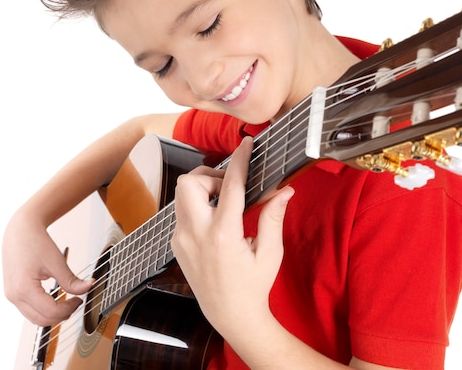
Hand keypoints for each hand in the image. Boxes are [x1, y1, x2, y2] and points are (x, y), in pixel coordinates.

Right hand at [2, 207, 91, 325]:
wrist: (20, 230)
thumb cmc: (35, 242)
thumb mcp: (56, 262)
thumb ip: (71, 280)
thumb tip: (87, 288)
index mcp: (24, 289)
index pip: (51, 312)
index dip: (69, 308)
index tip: (80, 299)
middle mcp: (14, 296)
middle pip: (41, 320)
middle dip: (61, 315)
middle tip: (76, 302)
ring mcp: (11, 296)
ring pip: (34, 318)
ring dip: (52, 315)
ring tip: (68, 302)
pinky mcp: (13, 293)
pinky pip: (29, 310)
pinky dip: (43, 309)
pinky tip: (55, 299)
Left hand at [171, 136, 293, 335]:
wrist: (230, 317)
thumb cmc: (254, 286)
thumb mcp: (270, 253)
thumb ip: (274, 217)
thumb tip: (285, 190)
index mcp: (224, 234)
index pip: (230, 184)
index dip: (239, 159)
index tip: (245, 143)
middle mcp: (197, 234)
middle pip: (189, 182)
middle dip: (209, 175)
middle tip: (228, 187)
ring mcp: (182, 240)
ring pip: (181, 195)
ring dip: (202, 189)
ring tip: (223, 204)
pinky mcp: (177, 245)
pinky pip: (181, 212)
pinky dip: (197, 206)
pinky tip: (215, 220)